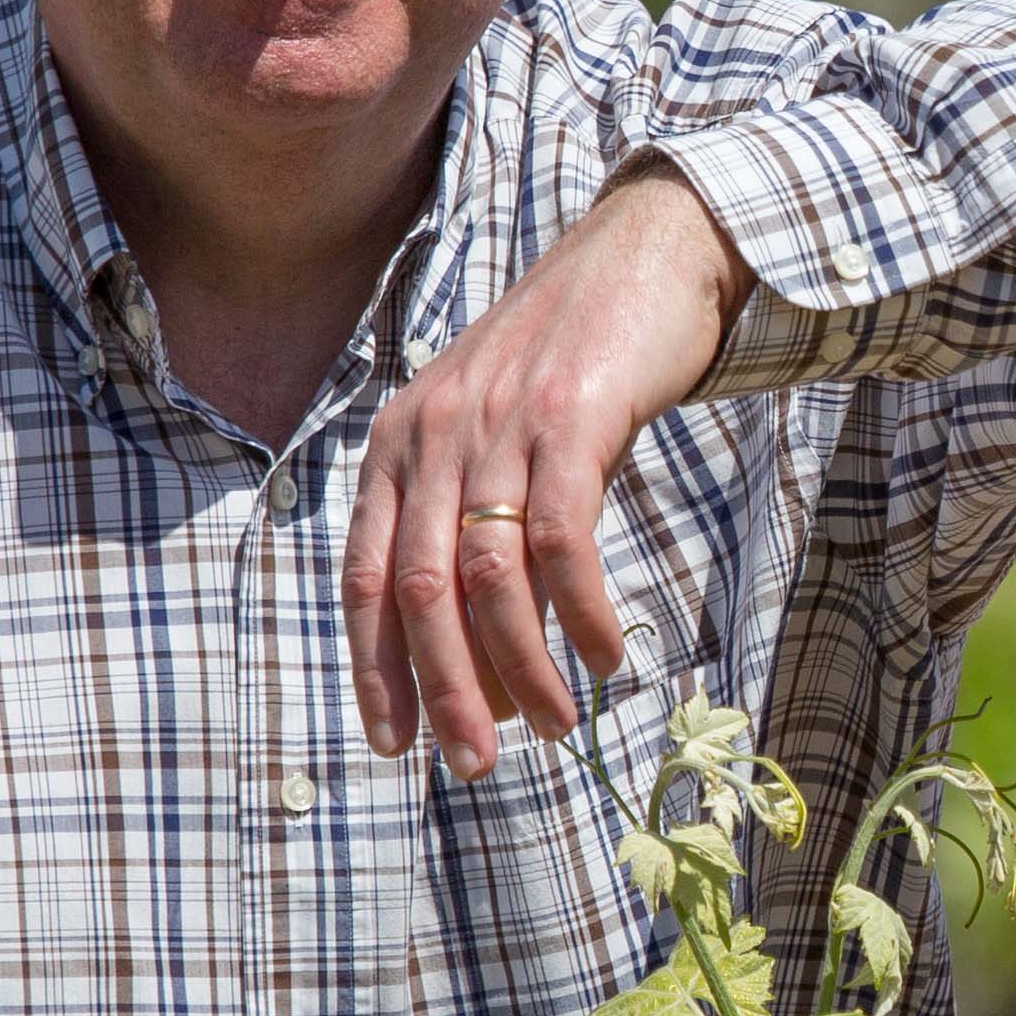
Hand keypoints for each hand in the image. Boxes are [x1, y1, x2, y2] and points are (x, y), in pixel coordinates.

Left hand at [342, 166, 745, 772]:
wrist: (647, 251)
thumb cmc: (574, 356)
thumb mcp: (492, 428)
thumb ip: (465, 510)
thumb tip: (474, 640)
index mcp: (399, 443)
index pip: (368, 577)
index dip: (377, 669)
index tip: (399, 745)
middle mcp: (434, 433)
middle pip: (423, 593)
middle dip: (446, 692)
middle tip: (477, 764)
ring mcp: (500, 424)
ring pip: (491, 579)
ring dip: (521, 668)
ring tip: (554, 724)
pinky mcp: (571, 417)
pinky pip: (562, 540)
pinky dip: (578, 613)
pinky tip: (604, 655)